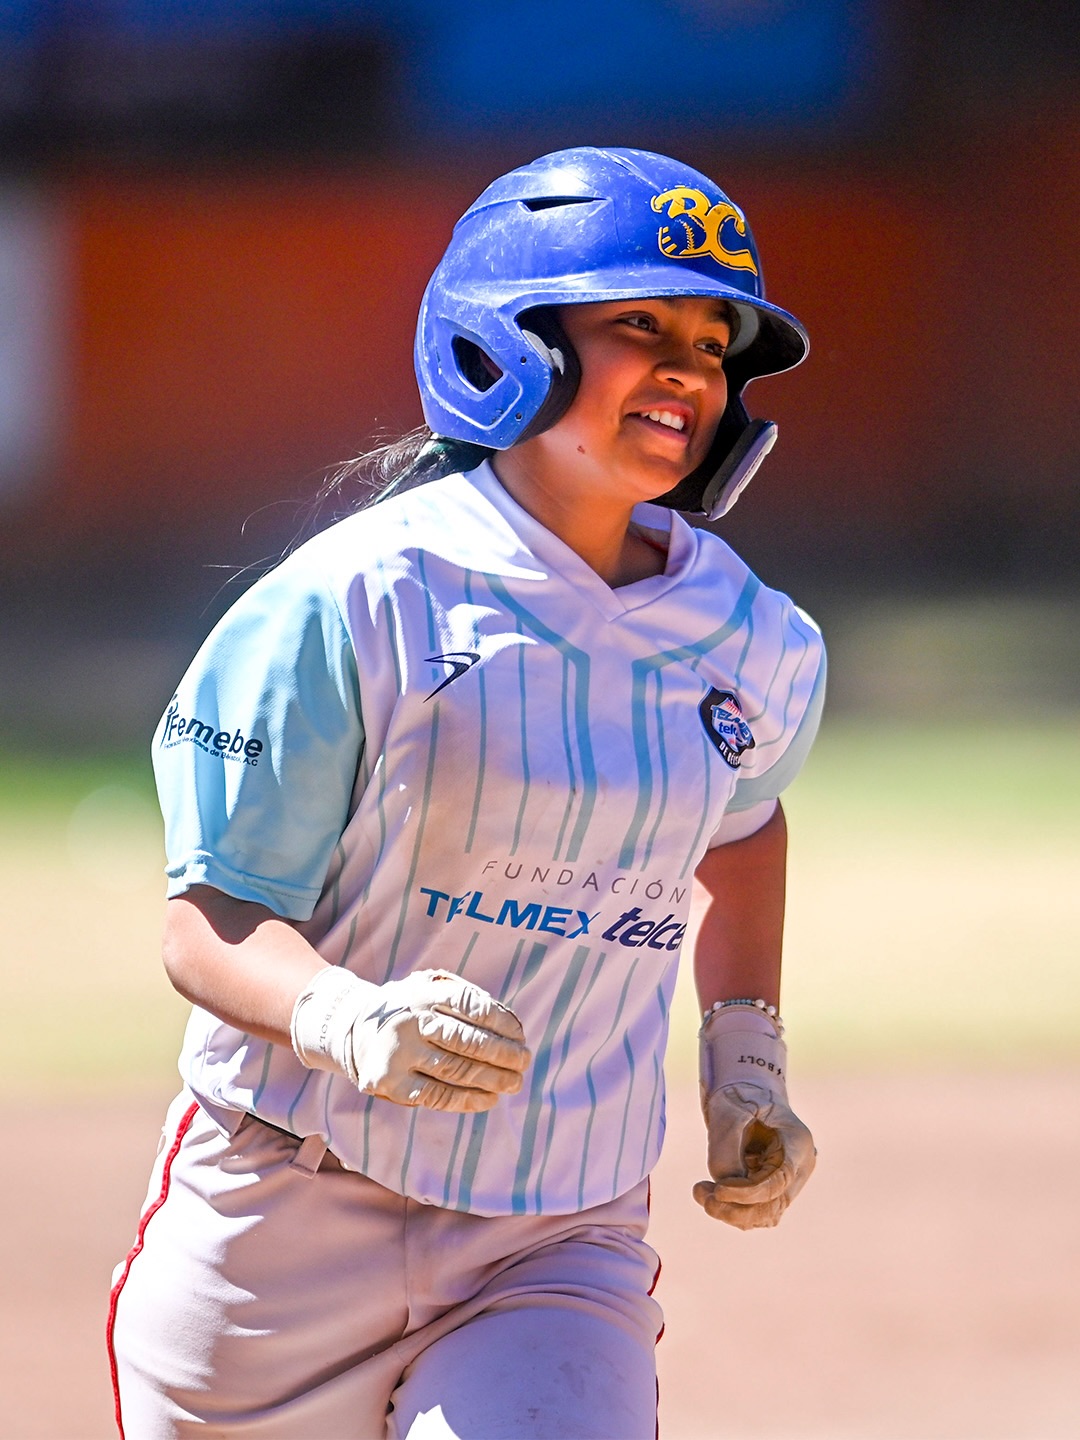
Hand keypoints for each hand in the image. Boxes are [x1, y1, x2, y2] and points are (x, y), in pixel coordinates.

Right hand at [291, 967, 530, 1112]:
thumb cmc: (408, 1008)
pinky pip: (437, 1095)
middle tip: (524, 1061)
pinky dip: (468, 1100)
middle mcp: (410, 1020)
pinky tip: (489, 1099)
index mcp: (424, 993)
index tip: (520, 1034)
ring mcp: (399, 1053)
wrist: (352, 1029)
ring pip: (457, 1070)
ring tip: (514, 1082)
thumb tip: (509, 1022)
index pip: (471, 1005)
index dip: (501, 1021)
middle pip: (467, 1041)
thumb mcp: (428, 987)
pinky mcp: (390, 1082)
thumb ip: (463, 996)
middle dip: (503, 1054)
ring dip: (493, 1079)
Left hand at [693, 1005, 814, 1228]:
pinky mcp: (772, 1191)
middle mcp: (799, 1166)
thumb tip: (722, 1184)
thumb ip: (726, 1147)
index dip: (751, 1192)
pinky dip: (730, 1209)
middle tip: (704, 1197)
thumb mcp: (729, 1109)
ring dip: (730, 1212)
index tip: (719, 1190)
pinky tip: (707, 1194)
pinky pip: (755, 1211)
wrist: (747, 1093)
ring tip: (700, 1193)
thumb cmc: (740, 1094)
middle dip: (737, 1207)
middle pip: (774, 1203)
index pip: (781, 1179)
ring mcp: (788, 1181)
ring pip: (765, 1214)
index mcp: (798, 1140)